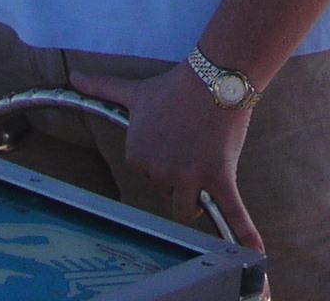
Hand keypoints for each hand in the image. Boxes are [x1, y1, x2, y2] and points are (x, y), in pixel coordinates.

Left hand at [71, 63, 264, 252]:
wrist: (211, 75)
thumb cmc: (173, 86)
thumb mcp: (134, 90)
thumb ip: (103, 88)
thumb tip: (74, 76)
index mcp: (137, 157)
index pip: (147, 177)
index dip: (162, 162)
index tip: (172, 140)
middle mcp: (158, 171)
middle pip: (167, 193)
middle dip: (178, 178)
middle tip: (190, 146)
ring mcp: (188, 177)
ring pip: (187, 207)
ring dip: (195, 198)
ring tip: (204, 172)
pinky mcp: (218, 177)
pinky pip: (231, 211)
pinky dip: (244, 233)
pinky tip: (255, 252)